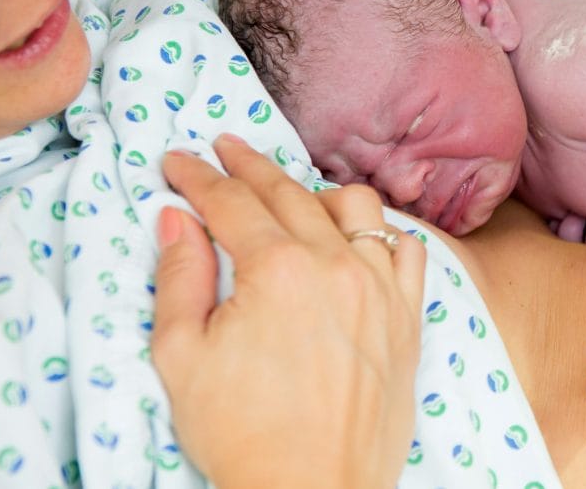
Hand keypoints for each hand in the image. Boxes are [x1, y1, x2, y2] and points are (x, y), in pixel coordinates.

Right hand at [150, 134, 425, 488]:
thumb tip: (177, 218)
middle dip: (248, 166)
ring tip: (290, 192)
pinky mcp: (408, 317)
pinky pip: (407, 249)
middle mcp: (337, 265)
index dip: (198, 177)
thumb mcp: (182, 356)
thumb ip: (179, 278)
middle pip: (289, 192)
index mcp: (278, 270)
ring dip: (317, 189)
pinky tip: (361, 233)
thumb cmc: (243, 433)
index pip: (231, 201)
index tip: (178, 163)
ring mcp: (381, 288)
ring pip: (357, 207)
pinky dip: (382, 230)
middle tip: (223, 152)